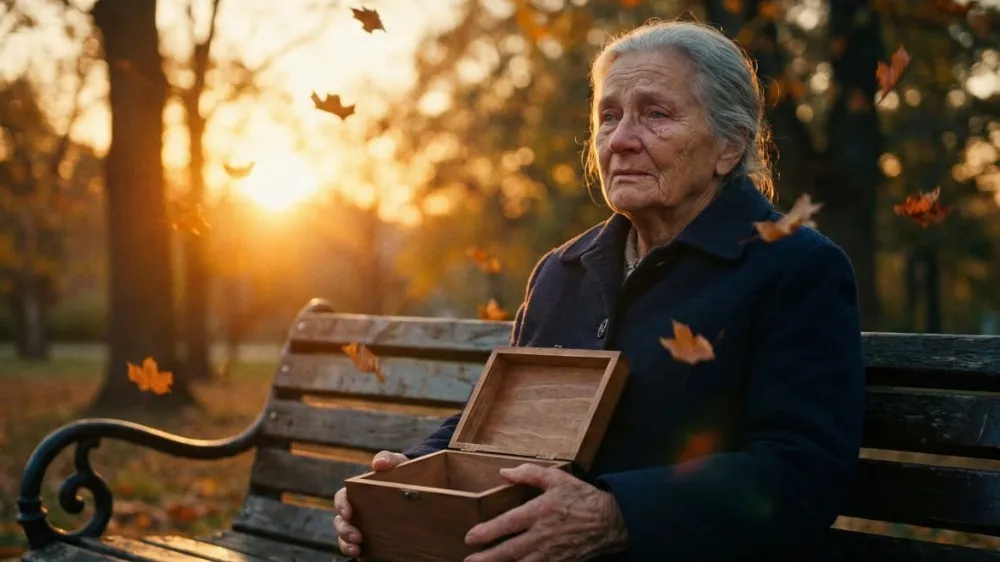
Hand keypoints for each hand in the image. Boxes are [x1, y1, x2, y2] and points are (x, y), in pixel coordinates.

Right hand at [333, 450, 407, 558]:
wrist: (418, 489)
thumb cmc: (401, 474)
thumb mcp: (397, 464)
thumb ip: (388, 459)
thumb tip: (378, 464)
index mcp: (358, 493)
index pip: (342, 498)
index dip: (342, 505)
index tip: (348, 513)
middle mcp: (355, 511)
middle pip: (340, 522)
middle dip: (344, 530)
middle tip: (357, 536)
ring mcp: (361, 527)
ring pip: (345, 538)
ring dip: (347, 544)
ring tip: (357, 549)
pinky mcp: (370, 541)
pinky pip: (357, 549)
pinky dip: (356, 552)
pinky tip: (363, 555)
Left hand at [463, 464, 628, 561]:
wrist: (610, 521)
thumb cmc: (582, 497)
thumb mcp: (557, 478)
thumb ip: (529, 474)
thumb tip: (503, 473)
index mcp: (540, 511)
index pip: (508, 524)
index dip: (487, 532)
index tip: (469, 537)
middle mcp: (542, 535)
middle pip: (509, 551)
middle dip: (487, 558)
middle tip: (468, 561)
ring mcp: (551, 553)